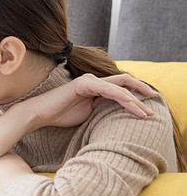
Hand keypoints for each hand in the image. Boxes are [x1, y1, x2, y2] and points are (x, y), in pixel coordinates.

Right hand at [20, 73, 154, 129]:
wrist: (40, 114)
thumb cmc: (60, 115)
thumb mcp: (88, 113)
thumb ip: (102, 108)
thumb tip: (118, 113)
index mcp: (95, 87)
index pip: (120, 88)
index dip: (136, 94)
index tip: (148, 107)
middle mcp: (93, 81)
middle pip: (124, 81)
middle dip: (142, 89)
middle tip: (154, 100)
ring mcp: (89, 81)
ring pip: (120, 86)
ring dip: (135, 99)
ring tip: (146, 111)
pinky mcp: (84, 84)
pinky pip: (109, 90)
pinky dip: (123, 98)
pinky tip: (132, 105)